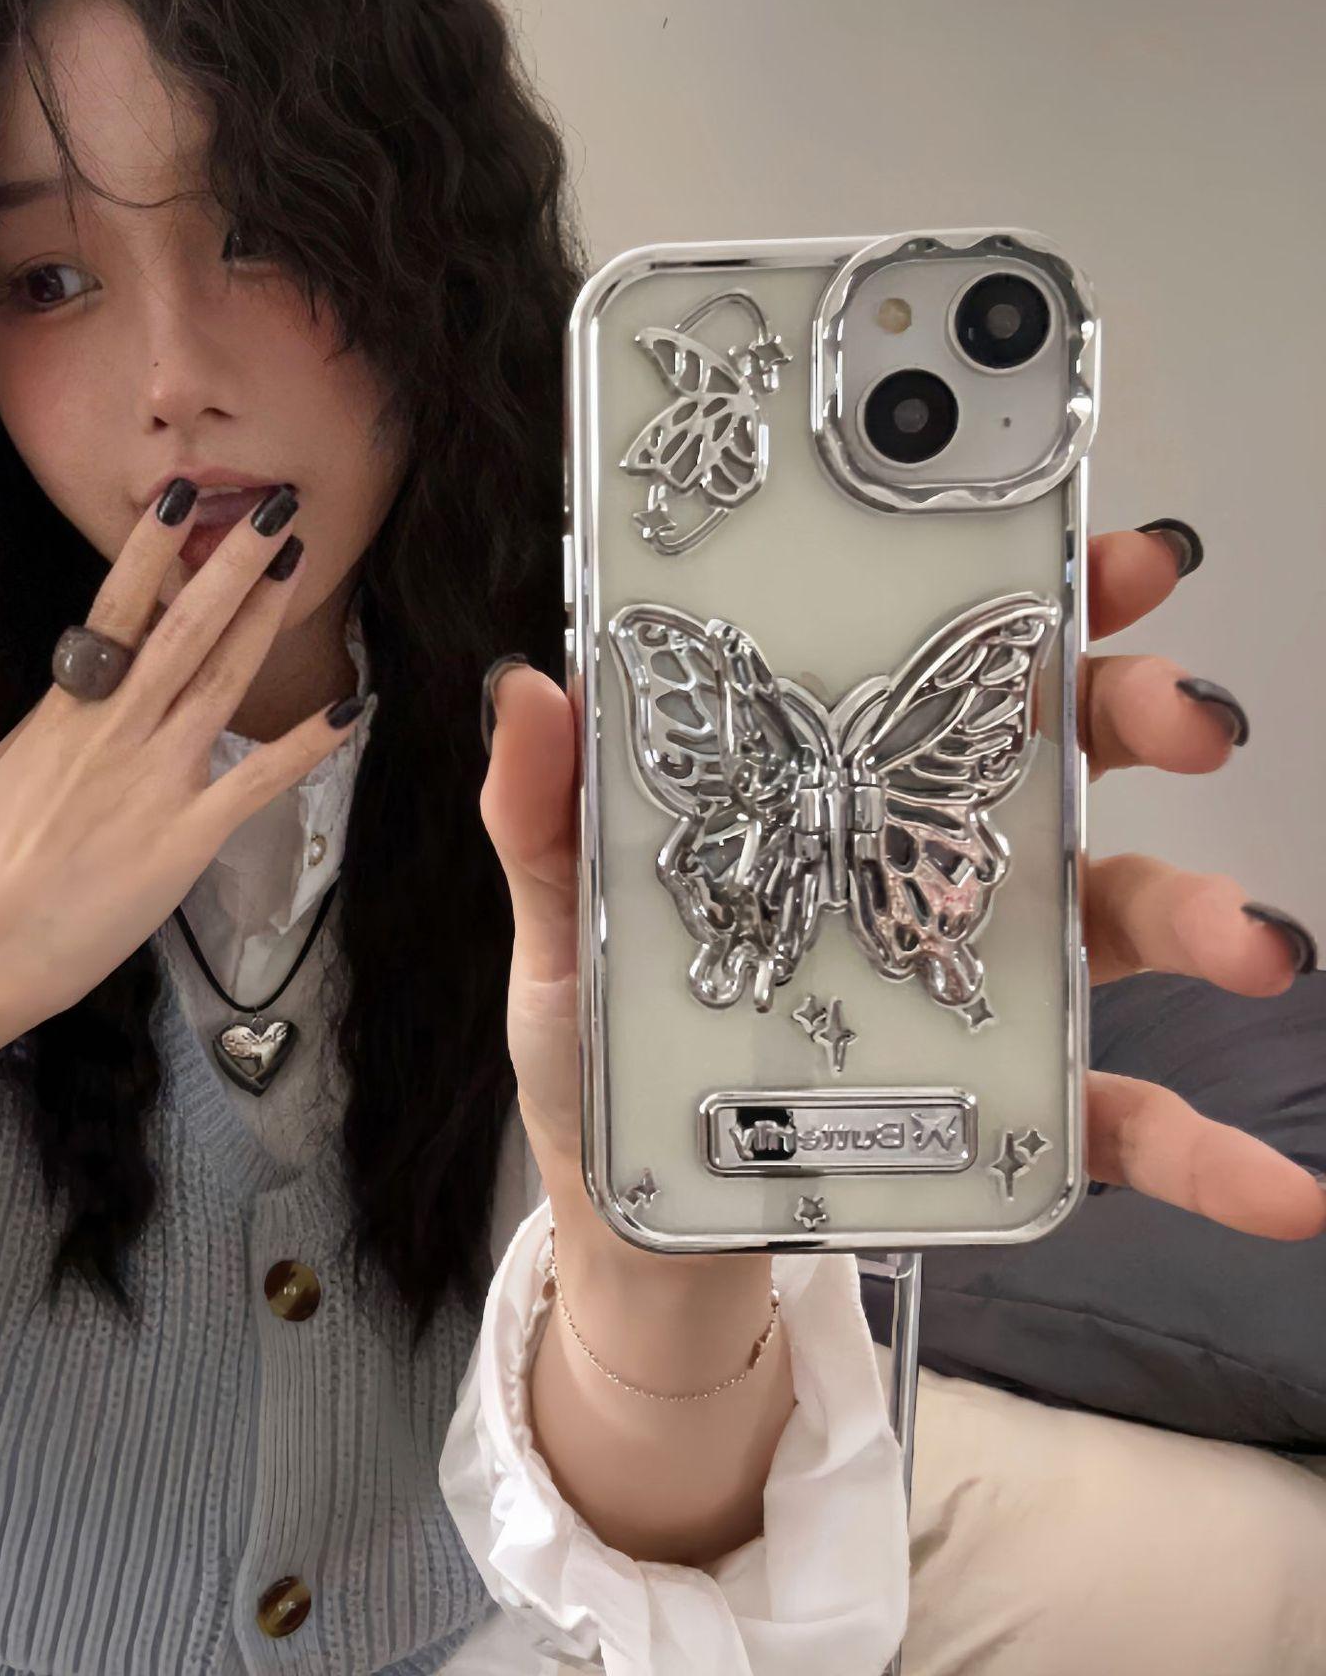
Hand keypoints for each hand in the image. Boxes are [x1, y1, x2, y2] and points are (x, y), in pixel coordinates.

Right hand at [0, 481, 363, 1034]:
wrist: (0, 937)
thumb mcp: (11, 760)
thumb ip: (55, 712)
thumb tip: (83, 678)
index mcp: (74, 704)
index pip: (118, 609)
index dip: (153, 551)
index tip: (185, 499)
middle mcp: (123, 726)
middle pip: (186, 627)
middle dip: (232, 561)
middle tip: (274, 508)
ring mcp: (161, 776)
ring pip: (224, 678)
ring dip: (264, 617)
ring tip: (298, 563)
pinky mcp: (192, 830)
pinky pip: (259, 777)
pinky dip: (306, 743)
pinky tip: (347, 709)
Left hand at [480, 521, 1324, 1244]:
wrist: (641, 1229)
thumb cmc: (604, 1060)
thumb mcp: (557, 931)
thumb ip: (544, 820)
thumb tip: (532, 689)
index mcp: (824, 803)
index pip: (920, 675)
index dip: (1017, 603)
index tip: (1094, 553)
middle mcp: (915, 868)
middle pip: (1049, 763)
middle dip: (1133, 715)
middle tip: (1185, 715)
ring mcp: (971, 981)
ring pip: (1110, 917)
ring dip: (1200, 914)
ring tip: (1255, 941)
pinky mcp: (991, 1107)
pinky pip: (1112, 1119)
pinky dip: (1200, 1148)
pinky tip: (1272, 1182)